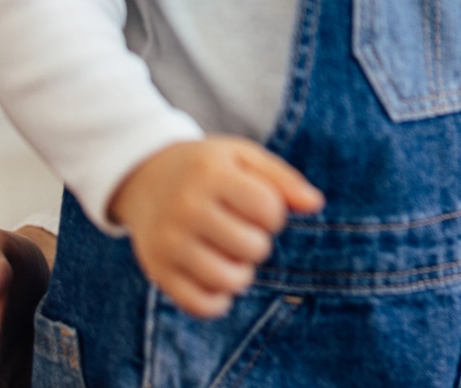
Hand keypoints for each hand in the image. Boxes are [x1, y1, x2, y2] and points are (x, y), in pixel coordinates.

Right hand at [108, 137, 324, 317]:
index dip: (274, 214)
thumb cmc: (207, 168)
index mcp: (210, 174)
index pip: (269, 210)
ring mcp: (167, 242)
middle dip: (259, 242)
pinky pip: (200, 304)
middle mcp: (185, 209)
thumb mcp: (243, 157)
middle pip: (253, 248)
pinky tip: (218, 278)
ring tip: (234, 256)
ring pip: (229, 281)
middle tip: (242, 229)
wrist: (144, 178)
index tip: (259, 206)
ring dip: (243, 273)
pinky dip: (219, 299)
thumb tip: (316, 204)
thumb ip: (283, 179)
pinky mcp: (157, 270)